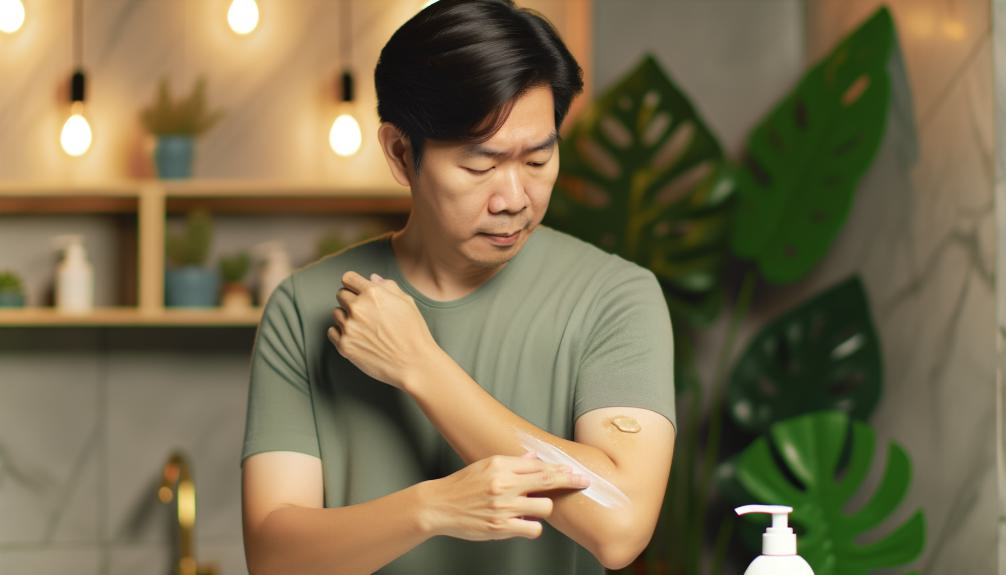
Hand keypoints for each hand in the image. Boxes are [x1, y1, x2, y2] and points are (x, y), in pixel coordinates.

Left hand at [327, 271, 438, 389]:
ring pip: (336, 313)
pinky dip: (341, 333)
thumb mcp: (407, 303)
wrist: (413, 364)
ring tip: (364, 327)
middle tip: (365, 313)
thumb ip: (388, 286)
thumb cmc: (413, 333)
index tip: (357, 291)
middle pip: (340, 294)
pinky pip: (332, 332)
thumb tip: (372, 278)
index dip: (354, 284)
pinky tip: (357, 337)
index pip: (348, 278)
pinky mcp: (344, 345)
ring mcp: (349, 327)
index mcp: (373, 293)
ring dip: (346, 317)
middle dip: (351, 300)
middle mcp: (358, 308)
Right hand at [417, 451, 591, 539]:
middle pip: (547, 481)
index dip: (560, 469)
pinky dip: (532, 526)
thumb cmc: (462, 486)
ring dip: (542, 508)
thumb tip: (534, 458)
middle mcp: (504, 484)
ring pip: (544, 507)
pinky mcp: (501, 527)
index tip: (575, 472)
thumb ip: (512, 463)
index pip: (539, 465)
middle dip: (569, 481)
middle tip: (583, 482)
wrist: (439, 506)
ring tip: (529, 507)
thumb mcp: (485, 465)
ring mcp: (503, 506)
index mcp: (500, 466)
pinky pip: (533, 528)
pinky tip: (523, 522)